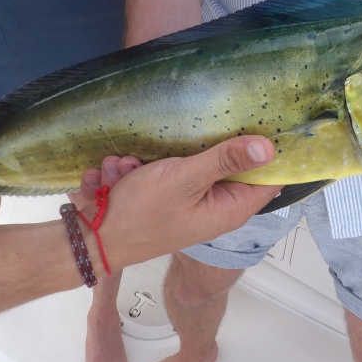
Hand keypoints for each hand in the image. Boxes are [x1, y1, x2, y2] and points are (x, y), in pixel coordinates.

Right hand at [76, 136, 281, 269]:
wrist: (91, 239)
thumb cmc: (140, 216)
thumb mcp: (186, 179)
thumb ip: (226, 160)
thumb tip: (268, 148)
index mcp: (230, 208)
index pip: (269, 177)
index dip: (268, 151)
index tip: (259, 122)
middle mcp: (214, 206)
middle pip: (226, 162)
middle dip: (198, 149)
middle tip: (172, 150)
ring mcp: (189, 199)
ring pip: (187, 160)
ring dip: (158, 158)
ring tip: (135, 169)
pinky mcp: (165, 194)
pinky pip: (161, 169)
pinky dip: (141, 168)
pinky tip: (122, 175)